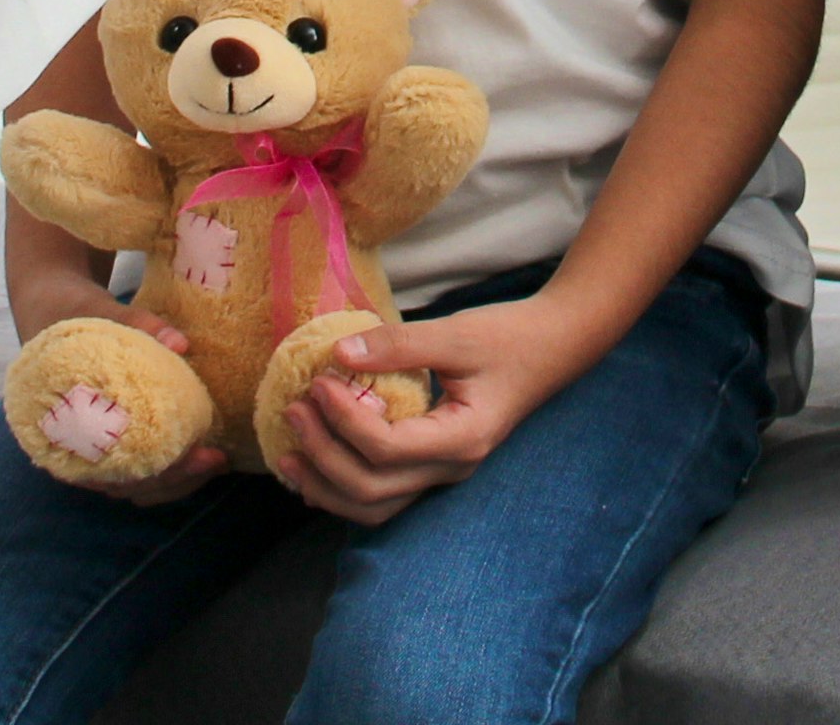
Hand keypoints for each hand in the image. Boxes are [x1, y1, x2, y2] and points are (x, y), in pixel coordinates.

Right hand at [8, 259, 226, 504]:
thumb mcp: (97, 311)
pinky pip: (132, 471)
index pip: (115, 471)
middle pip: (128, 486)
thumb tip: (182, 344)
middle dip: (177, 480)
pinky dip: (163, 472)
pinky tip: (194, 457)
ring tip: (214, 462)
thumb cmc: (69, 313)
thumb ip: (137, 325)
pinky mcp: (101, 442)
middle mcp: (71, 448)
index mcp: (62, 424)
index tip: (201, 456)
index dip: (162, 472)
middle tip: (217, 459)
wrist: (46, 306)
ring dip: (173, 482)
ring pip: (132, 486)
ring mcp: (87, 450)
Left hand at [271, 297, 598, 525]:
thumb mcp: (455, 333)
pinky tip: (315, 466)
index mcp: (462, 439)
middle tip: (293, 410)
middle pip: (372, 490)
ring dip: (326, 485)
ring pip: (374, 506)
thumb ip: (398, 345)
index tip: (317, 381)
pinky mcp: (432, 465)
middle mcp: (452, 468)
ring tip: (288, 454)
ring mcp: (442, 473)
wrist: (550, 348)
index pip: (387, 449)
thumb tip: (338, 354)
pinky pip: (382, 493)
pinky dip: (343, 488)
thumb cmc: (507, 338)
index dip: (343, 420)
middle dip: (323, 455)